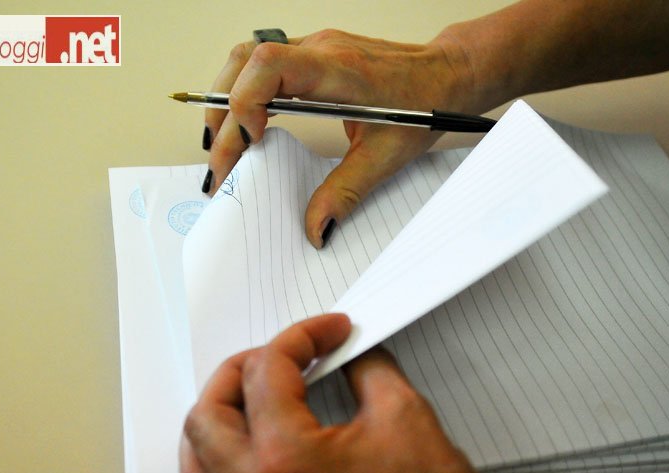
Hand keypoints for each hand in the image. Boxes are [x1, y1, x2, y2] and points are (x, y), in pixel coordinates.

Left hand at [117, 314, 481, 472]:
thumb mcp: (406, 418)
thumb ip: (367, 371)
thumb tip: (347, 354)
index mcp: (287, 457)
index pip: (270, 370)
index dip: (302, 336)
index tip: (329, 332)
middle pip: (212, 410)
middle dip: (242, 370)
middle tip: (278, 358)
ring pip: (191, 467)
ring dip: (207, 424)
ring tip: (230, 404)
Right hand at [202, 29, 478, 247]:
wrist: (447, 75)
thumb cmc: (426, 104)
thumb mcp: (385, 157)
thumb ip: (344, 192)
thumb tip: (315, 228)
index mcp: (338, 69)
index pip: (269, 66)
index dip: (246, 102)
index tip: (250, 142)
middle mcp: (320, 50)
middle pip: (244, 62)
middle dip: (223, 111)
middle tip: (221, 160)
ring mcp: (314, 48)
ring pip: (247, 58)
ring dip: (228, 99)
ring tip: (225, 144)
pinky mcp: (312, 55)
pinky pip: (262, 64)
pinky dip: (245, 93)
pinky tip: (248, 124)